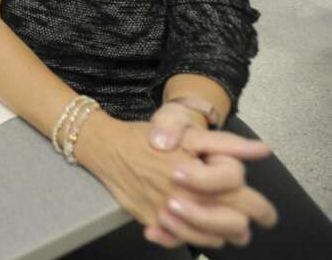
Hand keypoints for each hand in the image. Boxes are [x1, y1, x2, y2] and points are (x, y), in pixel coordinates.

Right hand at [76, 113, 275, 249]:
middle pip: (233, 225)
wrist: (106, 147)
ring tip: (224, 225)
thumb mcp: (189, 133)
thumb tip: (262, 150)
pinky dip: (190, 237)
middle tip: (248, 224)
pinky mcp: (153, 221)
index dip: (260, 207)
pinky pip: (181, 240)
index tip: (266, 214)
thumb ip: (227, 145)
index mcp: (202, 176)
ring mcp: (169, 213)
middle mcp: (188, 199)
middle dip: (244, 225)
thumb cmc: (146, 137)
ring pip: (210, 238)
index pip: (245, 200)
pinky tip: (192, 227)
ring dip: (220, 233)